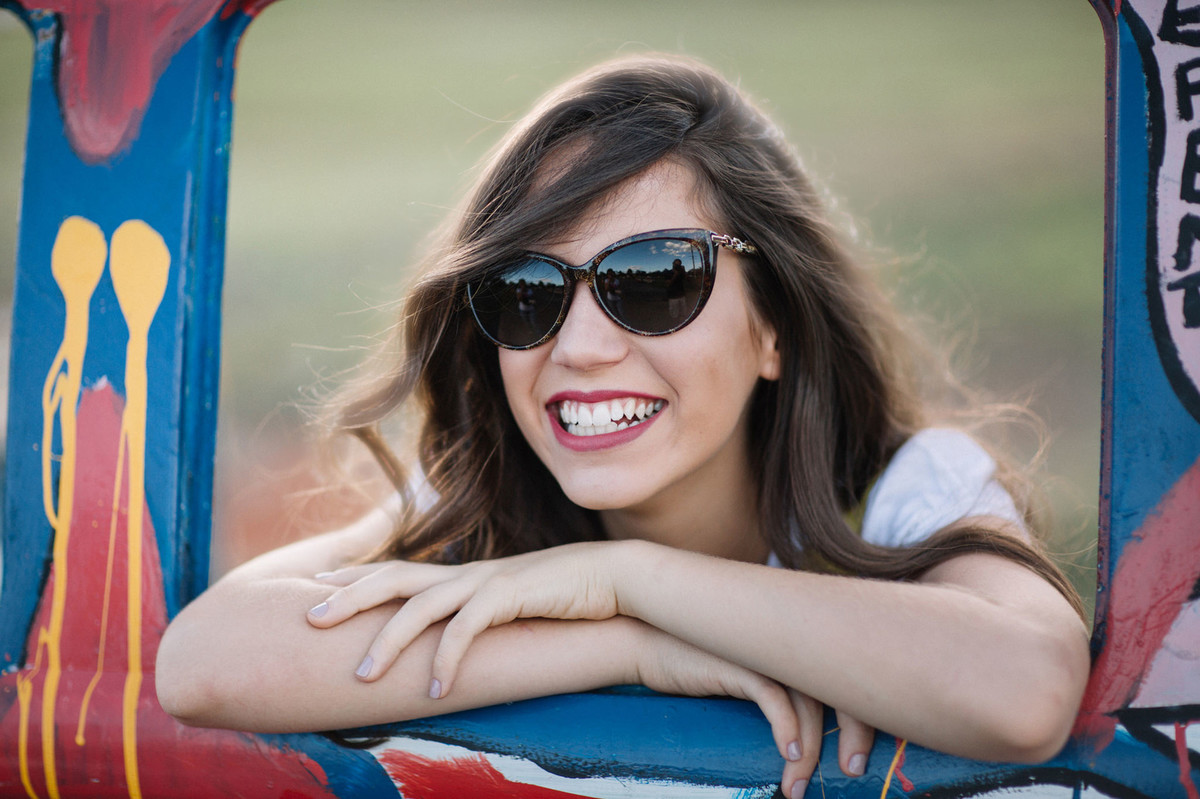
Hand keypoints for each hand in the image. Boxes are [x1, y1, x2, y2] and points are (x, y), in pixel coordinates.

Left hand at [307, 542, 626, 692]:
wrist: (616, 578)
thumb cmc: (565, 597)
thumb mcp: (512, 606)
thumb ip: (481, 616)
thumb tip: (457, 641)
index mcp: (462, 575)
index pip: (397, 573)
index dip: (356, 580)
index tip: (316, 591)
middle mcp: (465, 573)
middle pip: (392, 578)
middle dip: (348, 598)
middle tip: (308, 619)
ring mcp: (485, 581)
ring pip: (419, 605)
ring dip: (386, 641)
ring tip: (361, 676)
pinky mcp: (510, 594)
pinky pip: (466, 629)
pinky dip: (446, 660)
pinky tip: (434, 691)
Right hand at [637, 626, 875, 794]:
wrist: (643, 645)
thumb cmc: (697, 664)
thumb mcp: (748, 673)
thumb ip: (780, 683)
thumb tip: (809, 727)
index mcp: (795, 641)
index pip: (846, 673)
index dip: (863, 713)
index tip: (860, 752)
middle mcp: (786, 641)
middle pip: (840, 683)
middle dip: (855, 731)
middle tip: (854, 768)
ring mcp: (763, 650)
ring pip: (808, 700)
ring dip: (810, 749)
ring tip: (798, 784)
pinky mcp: (738, 662)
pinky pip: (774, 698)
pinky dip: (787, 728)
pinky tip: (789, 753)